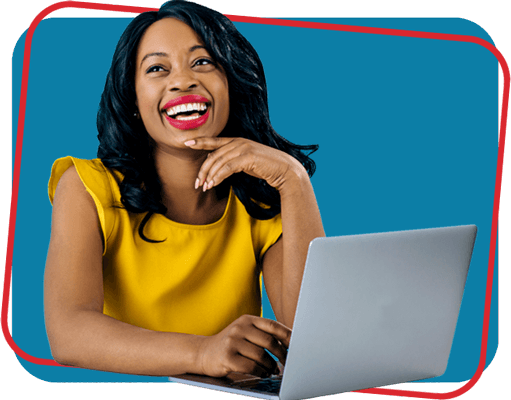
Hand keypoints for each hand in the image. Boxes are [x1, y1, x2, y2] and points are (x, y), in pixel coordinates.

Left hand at [184, 137, 303, 191]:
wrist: (284, 170)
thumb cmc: (265, 167)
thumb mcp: (245, 162)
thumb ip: (231, 161)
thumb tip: (215, 166)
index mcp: (237, 141)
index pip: (214, 141)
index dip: (200, 141)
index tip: (186, 143)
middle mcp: (238, 142)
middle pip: (213, 155)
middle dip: (203, 170)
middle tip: (197, 183)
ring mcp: (243, 148)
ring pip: (219, 162)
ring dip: (210, 176)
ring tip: (204, 187)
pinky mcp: (248, 157)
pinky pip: (228, 168)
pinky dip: (219, 176)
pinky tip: (214, 184)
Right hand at [196, 315, 290, 377]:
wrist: (203, 353)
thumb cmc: (231, 345)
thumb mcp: (244, 332)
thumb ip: (262, 334)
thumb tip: (288, 344)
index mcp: (247, 319)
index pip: (272, 325)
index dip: (287, 335)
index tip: (298, 345)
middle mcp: (240, 327)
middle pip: (269, 341)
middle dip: (281, 354)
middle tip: (286, 363)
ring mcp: (232, 342)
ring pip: (260, 356)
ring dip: (270, 366)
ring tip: (273, 370)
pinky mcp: (227, 357)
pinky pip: (251, 367)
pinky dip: (260, 372)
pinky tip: (263, 374)